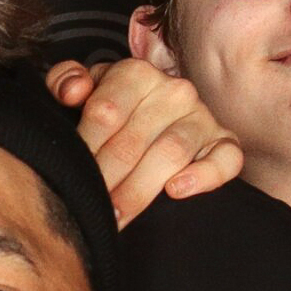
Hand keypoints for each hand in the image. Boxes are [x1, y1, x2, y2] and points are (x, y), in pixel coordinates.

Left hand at [49, 57, 244, 225]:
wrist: (157, 114)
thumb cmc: (113, 105)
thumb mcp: (86, 88)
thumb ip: (65, 80)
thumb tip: (73, 91)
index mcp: (136, 74)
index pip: (104, 113)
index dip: (84, 149)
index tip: (70, 176)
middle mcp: (173, 91)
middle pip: (131, 141)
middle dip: (105, 180)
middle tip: (88, 208)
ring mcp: (202, 117)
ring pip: (170, 154)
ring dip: (139, 190)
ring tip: (116, 215)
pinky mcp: (225, 141)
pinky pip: (225, 159)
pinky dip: (204, 176)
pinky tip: (176, 191)